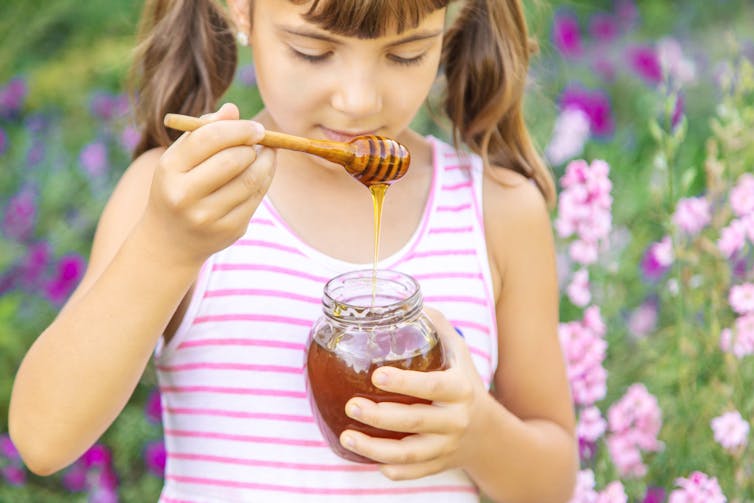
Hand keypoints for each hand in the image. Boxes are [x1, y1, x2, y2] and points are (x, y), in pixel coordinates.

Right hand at [141, 103, 274, 266]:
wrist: (169, 242)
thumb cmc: (178, 186)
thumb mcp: (180, 158)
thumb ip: (204, 131)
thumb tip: (233, 111)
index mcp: (169, 169)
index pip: (207, 138)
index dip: (238, 129)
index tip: (256, 127)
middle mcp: (185, 195)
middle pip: (232, 160)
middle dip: (252, 146)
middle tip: (261, 141)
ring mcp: (207, 216)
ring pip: (250, 180)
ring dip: (265, 162)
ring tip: (266, 154)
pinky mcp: (229, 230)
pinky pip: (256, 199)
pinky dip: (264, 182)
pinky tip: (261, 174)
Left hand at [339, 307, 490, 479]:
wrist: (488, 432)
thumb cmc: (463, 383)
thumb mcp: (458, 352)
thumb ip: (437, 326)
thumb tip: (408, 301)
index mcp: (459, 389)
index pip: (431, 387)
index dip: (404, 383)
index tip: (376, 375)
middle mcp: (455, 420)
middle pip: (414, 422)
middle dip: (379, 416)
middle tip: (350, 405)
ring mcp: (447, 447)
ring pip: (409, 454)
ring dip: (374, 449)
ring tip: (347, 437)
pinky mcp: (438, 465)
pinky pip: (412, 472)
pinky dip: (390, 469)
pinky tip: (367, 458)